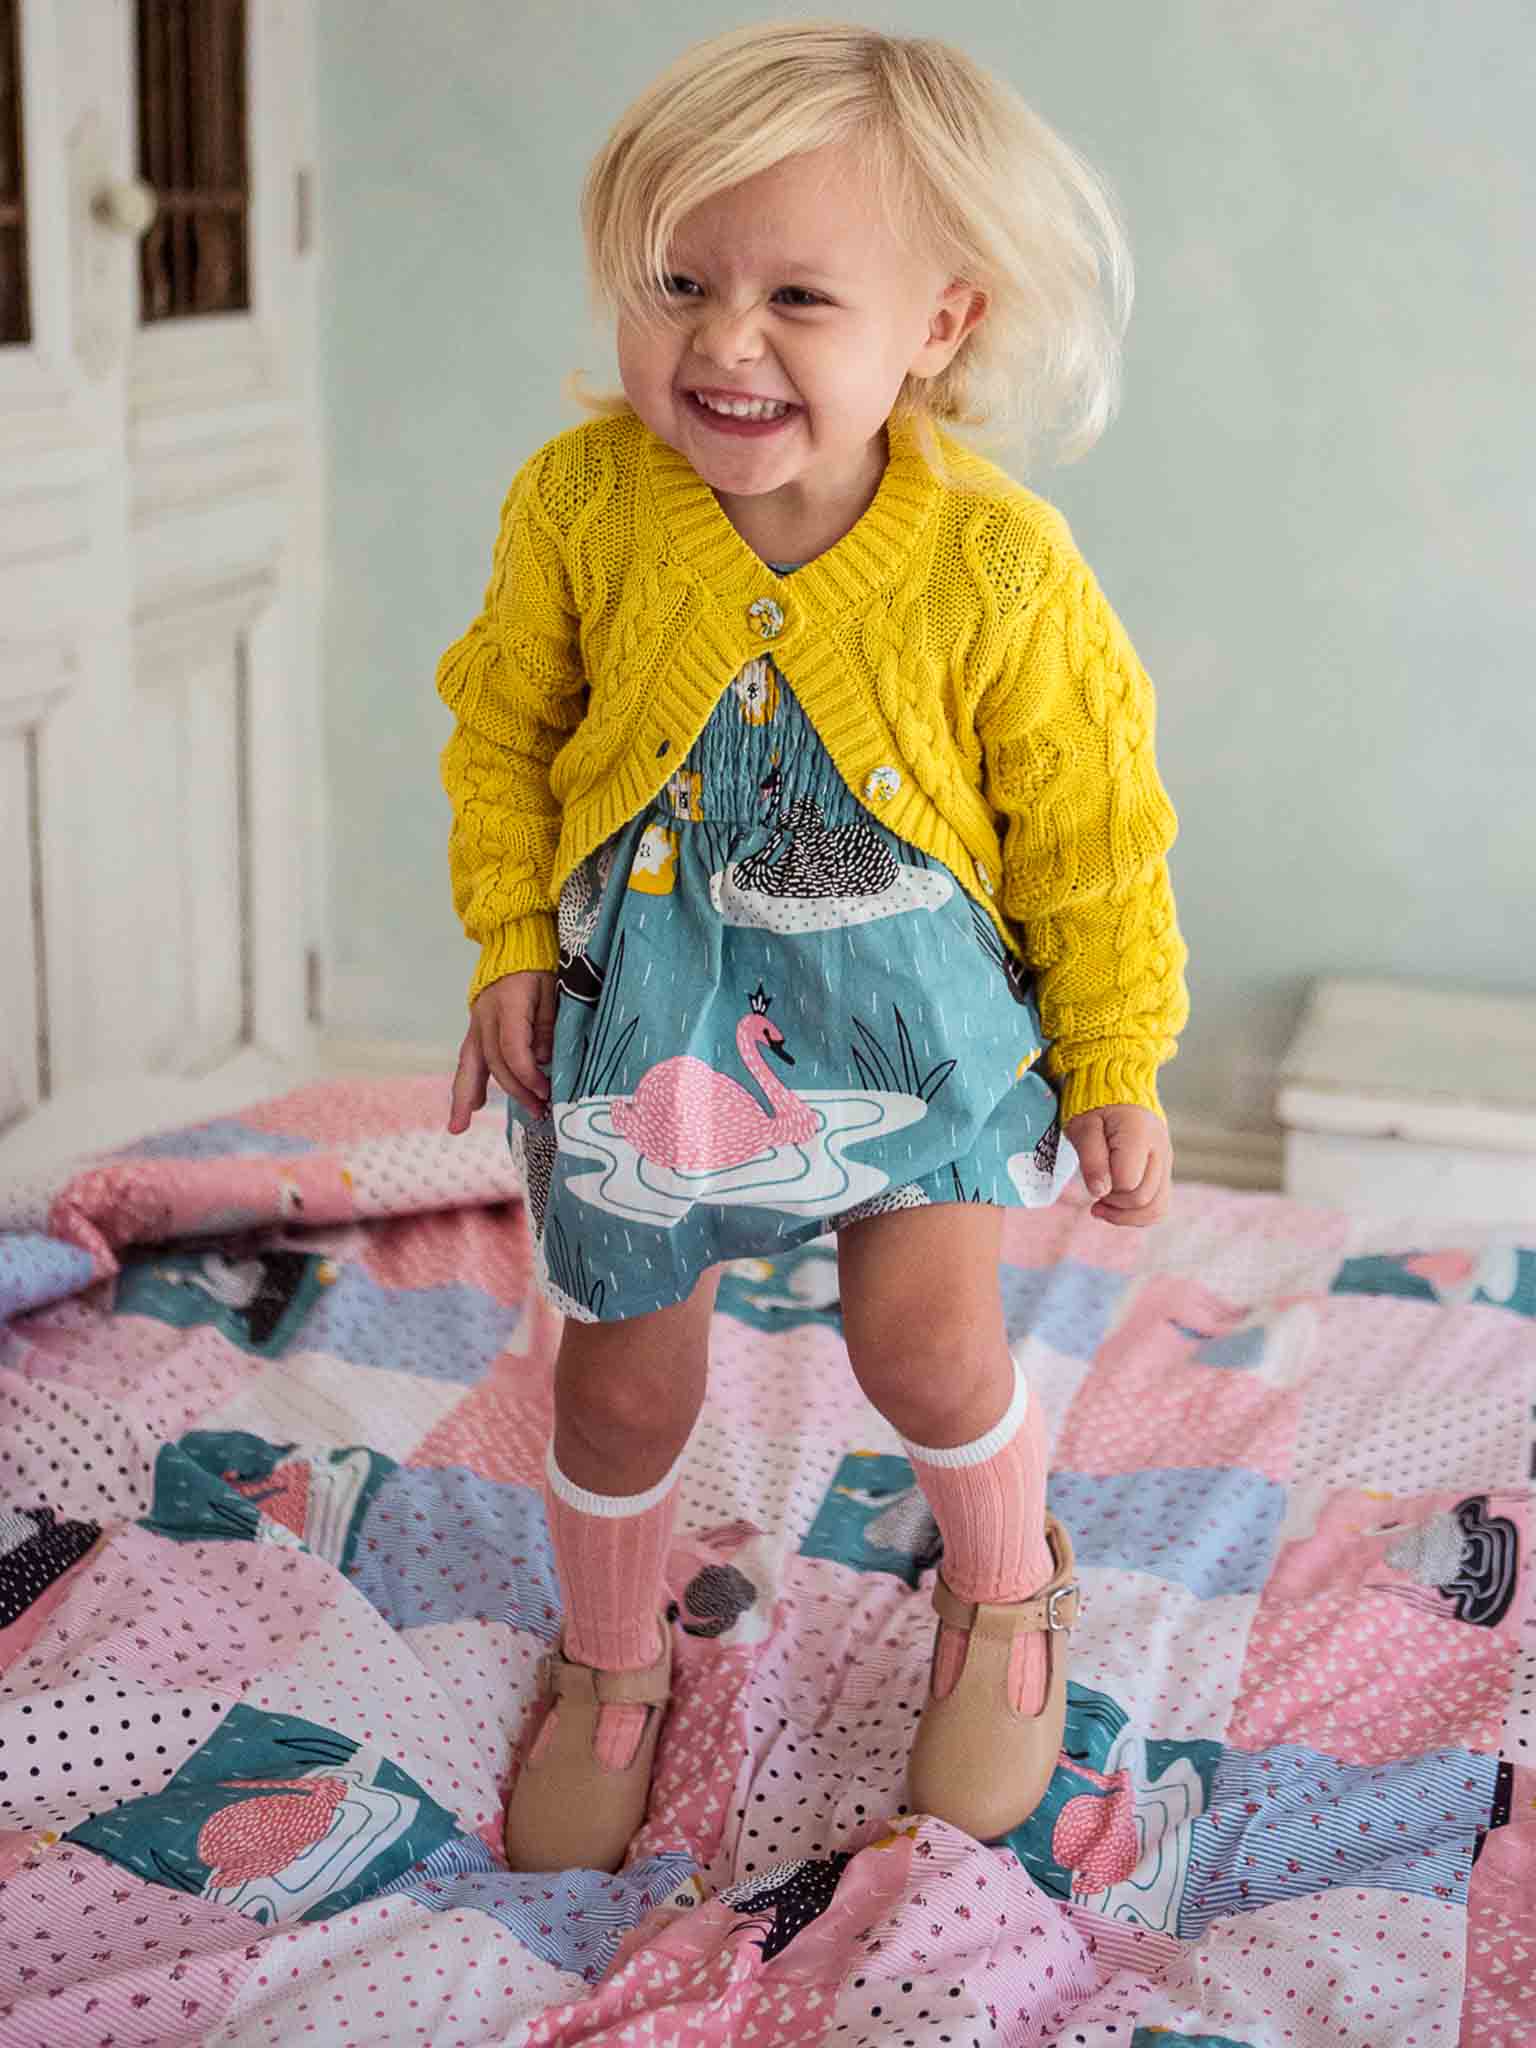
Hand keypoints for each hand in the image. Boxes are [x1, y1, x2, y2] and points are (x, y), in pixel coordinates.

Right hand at [447, 970, 556, 1130]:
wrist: (515, 940)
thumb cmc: (539, 963)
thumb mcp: (552, 988)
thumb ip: (547, 1024)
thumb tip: (542, 1059)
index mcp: (507, 1005)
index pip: (513, 1050)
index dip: (528, 1075)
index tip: (546, 1090)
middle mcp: (486, 1016)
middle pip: (495, 1062)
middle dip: (515, 1090)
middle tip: (538, 1110)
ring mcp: (477, 1021)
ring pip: (470, 1062)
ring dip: (467, 1094)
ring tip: (460, 1125)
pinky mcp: (477, 1024)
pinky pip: (469, 1056)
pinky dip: (468, 1080)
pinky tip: (470, 1103)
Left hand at [1064, 1103, 1171, 1226]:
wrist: (1117, 1084)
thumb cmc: (1095, 1104)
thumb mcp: (1083, 1126)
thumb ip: (1091, 1158)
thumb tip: (1099, 1192)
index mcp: (1139, 1137)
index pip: (1128, 1183)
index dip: (1107, 1189)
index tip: (1091, 1182)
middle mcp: (1160, 1151)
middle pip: (1145, 1199)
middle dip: (1116, 1205)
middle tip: (1094, 1197)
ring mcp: (1165, 1161)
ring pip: (1158, 1207)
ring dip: (1129, 1216)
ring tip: (1104, 1208)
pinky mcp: (1163, 1168)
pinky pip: (1159, 1201)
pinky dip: (1138, 1211)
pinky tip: (1118, 1206)